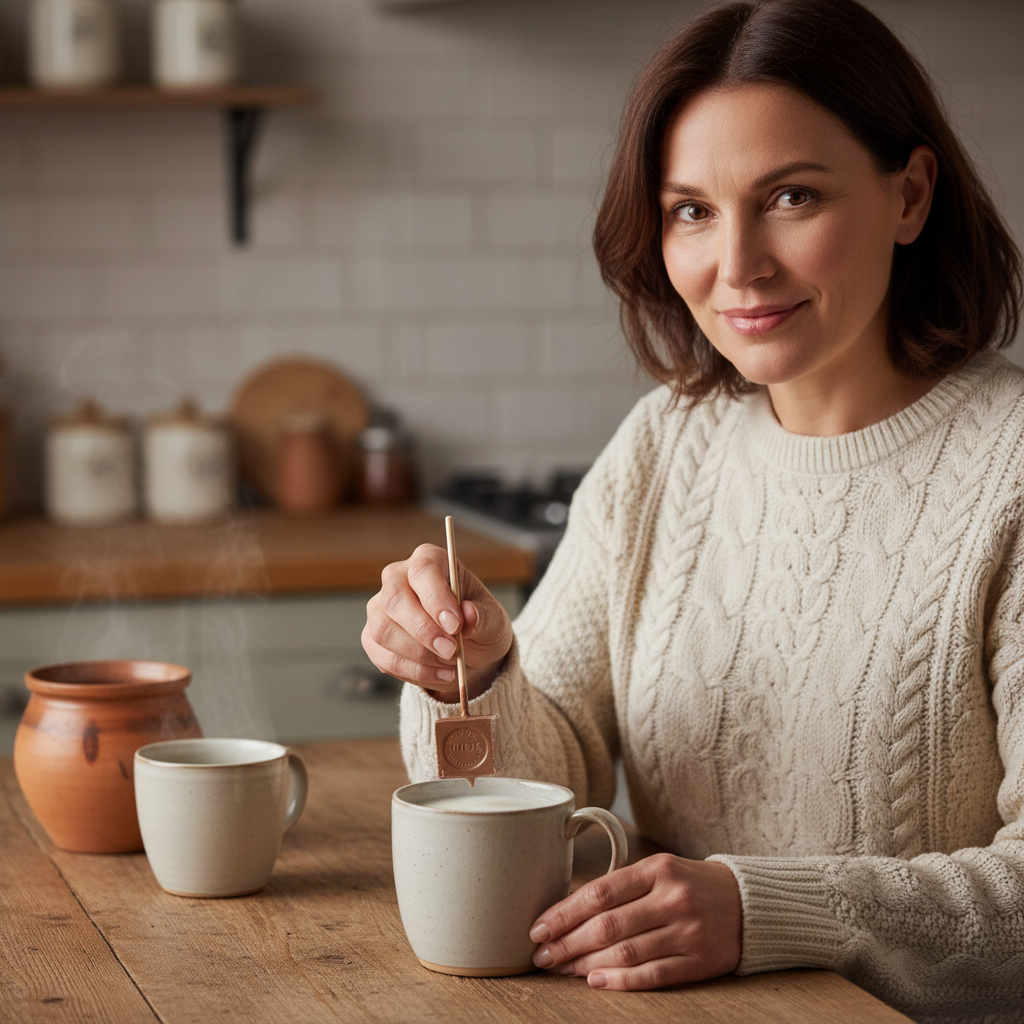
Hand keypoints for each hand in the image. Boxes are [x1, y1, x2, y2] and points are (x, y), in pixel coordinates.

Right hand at [361, 543, 513, 701]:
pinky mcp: (372, 638)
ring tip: (451, 664)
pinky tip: (439, 673)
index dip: (436, 598)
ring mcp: (380, 608)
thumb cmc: (479, 624)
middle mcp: (398, 578)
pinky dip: (414, 671)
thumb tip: (469, 614)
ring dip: (420, 655)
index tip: (455, 625)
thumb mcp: (494, 619)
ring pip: (383, 631)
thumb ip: (483, 616)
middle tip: (451, 651)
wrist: (468, 651)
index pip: (423, 571)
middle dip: (424, 631)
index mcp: (430, 560)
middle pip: (395, 599)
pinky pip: (384, 657)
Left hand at [528, 853, 741, 989]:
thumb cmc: (690, 884)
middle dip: (567, 942)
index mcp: (658, 869)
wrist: (749, 902)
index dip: (564, 912)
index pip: (600, 892)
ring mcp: (687, 931)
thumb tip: (568, 912)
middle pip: (608, 925)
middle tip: (542, 954)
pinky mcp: (700, 962)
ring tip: (562, 969)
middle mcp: (672, 898)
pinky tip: (597, 981)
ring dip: (586, 964)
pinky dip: (622, 980)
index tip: (538, 927)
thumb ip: (621, 888)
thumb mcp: (659, 870)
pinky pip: (653, 974)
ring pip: (626, 952)